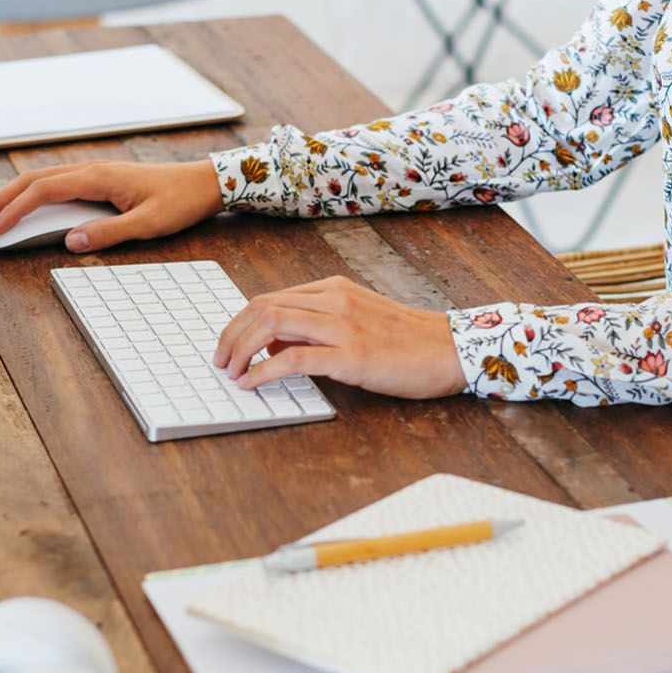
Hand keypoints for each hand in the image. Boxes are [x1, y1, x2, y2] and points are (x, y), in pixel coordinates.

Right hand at [0, 160, 222, 252]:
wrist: (204, 182)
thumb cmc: (179, 202)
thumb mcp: (148, 224)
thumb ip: (108, 233)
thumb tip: (70, 241)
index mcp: (97, 177)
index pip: (42, 192)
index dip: (14, 211)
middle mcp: (90, 170)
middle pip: (32, 181)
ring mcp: (93, 173)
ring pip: (41, 180)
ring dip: (12, 197)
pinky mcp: (99, 180)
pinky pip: (56, 184)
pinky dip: (32, 195)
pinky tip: (24, 209)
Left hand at [213, 276, 465, 399]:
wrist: (451, 349)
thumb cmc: (408, 341)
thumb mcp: (358, 321)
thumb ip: (317, 328)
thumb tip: (274, 347)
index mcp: (334, 289)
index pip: (270, 298)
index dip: (239, 323)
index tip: (228, 346)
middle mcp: (334, 300)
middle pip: (262, 307)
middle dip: (231, 335)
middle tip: (220, 362)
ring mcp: (343, 326)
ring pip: (271, 325)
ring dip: (241, 351)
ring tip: (231, 373)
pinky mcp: (352, 355)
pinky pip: (294, 358)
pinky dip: (265, 371)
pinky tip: (253, 384)